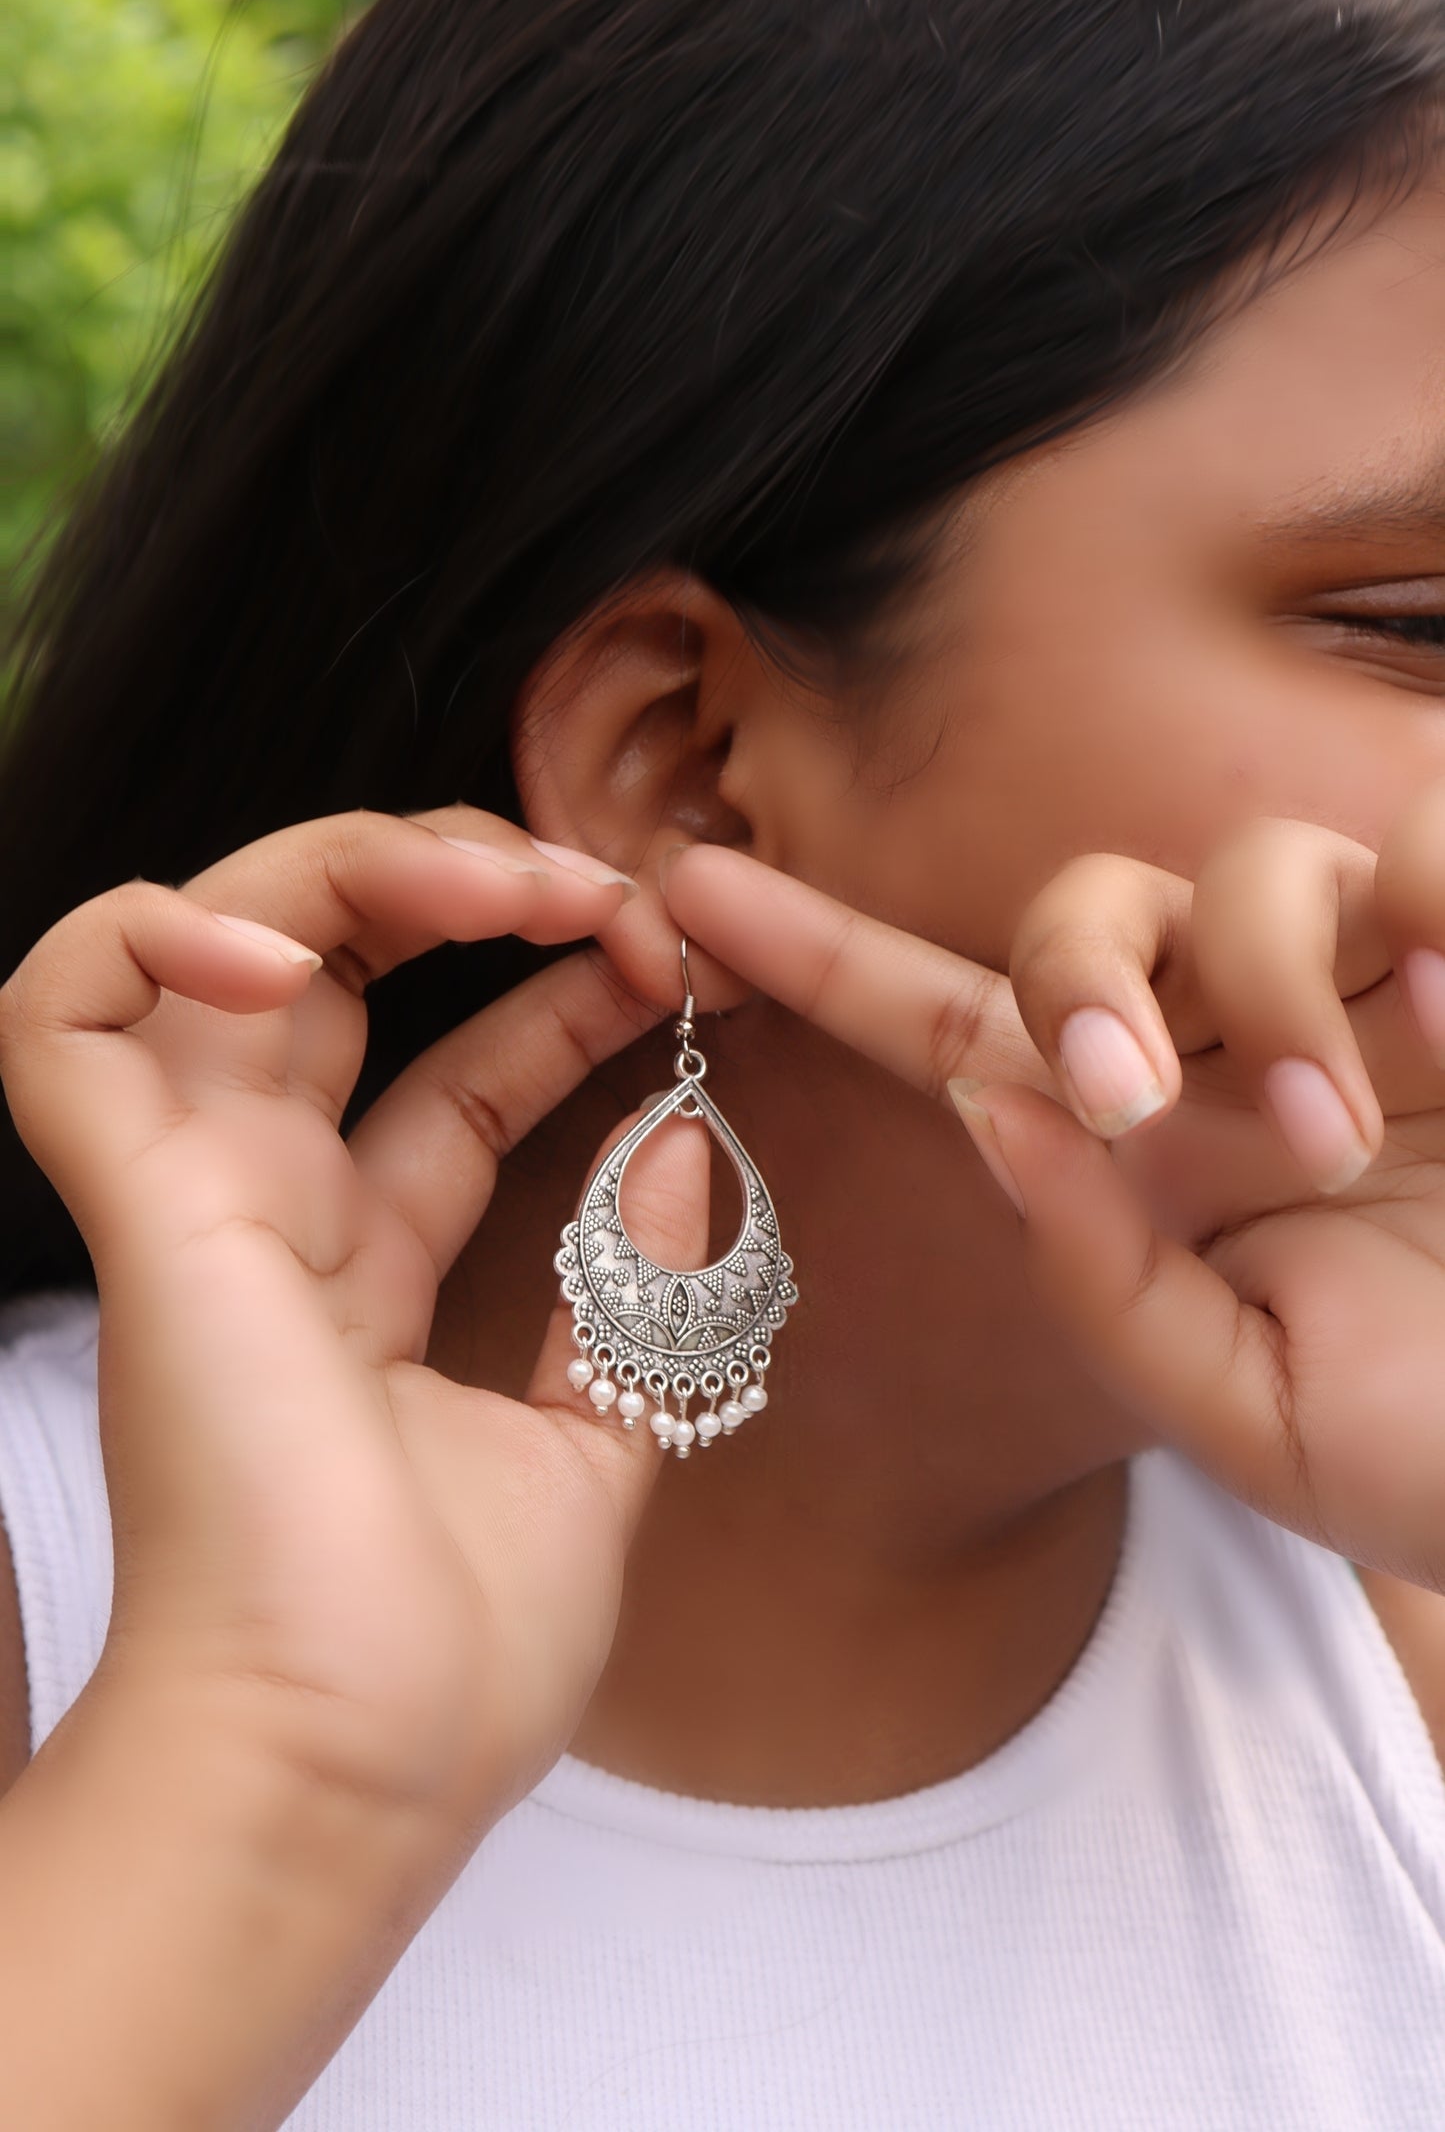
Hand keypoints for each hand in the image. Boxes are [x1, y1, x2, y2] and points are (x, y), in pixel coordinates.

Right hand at [0, 808, 707, 1830]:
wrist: (354, 1772)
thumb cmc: (452, 1656)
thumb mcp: (593, 1450)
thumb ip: (637, 1295)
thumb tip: (688, 1144)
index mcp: (363, 1276)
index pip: (452, 1082)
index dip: (555, 997)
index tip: (670, 966)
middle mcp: (269, 1218)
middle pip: (333, 974)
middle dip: (470, 890)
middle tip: (607, 890)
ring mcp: (194, 1201)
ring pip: (203, 945)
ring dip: (351, 868)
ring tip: (502, 878)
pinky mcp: (140, 1209)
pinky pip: (64, 1015)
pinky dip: (158, 938)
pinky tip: (305, 952)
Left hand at [662, 779, 1444, 1589]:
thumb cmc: (1444, 1454)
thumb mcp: (1245, 1412)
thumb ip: (1099, 1269)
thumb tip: (986, 1098)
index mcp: (1146, 1160)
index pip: (951, 1028)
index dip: (814, 954)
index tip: (677, 885)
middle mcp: (1234, 1057)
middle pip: (1073, 906)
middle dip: (1079, 968)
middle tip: (1137, 1094)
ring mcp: (1363, 996)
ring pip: (1241, 865)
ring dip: (1269, 984)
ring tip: (1355, 1125)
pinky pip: (1416, 840)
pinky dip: (1419, 916)